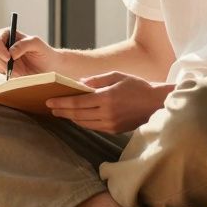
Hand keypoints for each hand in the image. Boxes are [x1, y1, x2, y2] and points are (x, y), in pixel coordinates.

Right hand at [0, 28, 61, 77]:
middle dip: (3, 62)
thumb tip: (10, 53)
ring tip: (20, 71)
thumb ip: (24, 45)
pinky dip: (5, 74)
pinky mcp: (1, 67)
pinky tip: (17, 73)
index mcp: (8, 34)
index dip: (0, 50)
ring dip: (5, 69)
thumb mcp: (36, 44)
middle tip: (17, 69)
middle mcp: (2, 44)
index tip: (9, 58)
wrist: (47, 67)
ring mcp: (0, 56)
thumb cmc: (43, 52)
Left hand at [46, 72, 170, 133]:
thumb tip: (79, 84)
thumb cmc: (137, 86)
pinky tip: (77, 117)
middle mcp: (107, 113)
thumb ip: (97, 80)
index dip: (62, 102)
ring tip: (61, 112)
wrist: (156, 103)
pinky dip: (83, 122)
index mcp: (107, 98)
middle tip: (50, 108)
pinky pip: (93, 127)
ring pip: (84, 123)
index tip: (50, 101)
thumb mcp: (117, 76)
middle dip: (62, 111)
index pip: (78, 102)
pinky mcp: (114, 130)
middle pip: (77, 114)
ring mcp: (110, 124)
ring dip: (70, 118)